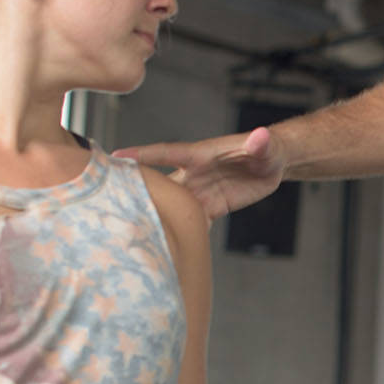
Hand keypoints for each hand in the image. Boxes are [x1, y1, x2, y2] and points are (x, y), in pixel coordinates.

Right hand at [116, 127, 283, 219]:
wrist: (273, 164)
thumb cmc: (267, 148)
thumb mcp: (266, 146)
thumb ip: (260, 143)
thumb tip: (261, 136)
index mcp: (202, 154)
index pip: (168, 153)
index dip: (143, 154)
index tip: (115, 157)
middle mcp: (195, 173)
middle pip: (162, 184)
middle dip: (139, 191)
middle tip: (110, 203)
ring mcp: (201, 191)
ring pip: (173, 205)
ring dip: (157, 216)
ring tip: (133, 231)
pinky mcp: (212, 206)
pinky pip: (193, 220)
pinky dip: (182, 232)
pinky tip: (169, 247)